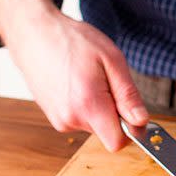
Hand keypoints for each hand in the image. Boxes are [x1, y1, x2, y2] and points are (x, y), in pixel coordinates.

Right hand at [0, 0, 148, 150]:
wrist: (34, 33)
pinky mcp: (55, 117)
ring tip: (90, 79)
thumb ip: (128, 95)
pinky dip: (88, 106)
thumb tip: (142, 122)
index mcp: (88, 105)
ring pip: (96, 125)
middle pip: (109, 132)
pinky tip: (79, 84)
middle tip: (106, 82)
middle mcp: (71, 119)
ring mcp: (60, 120)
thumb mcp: (112, 60)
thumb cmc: (73, 41)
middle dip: (116, 112)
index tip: (132, 110)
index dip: (132, 130)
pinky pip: (83, 119)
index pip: (118, 142)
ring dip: (101, 107)